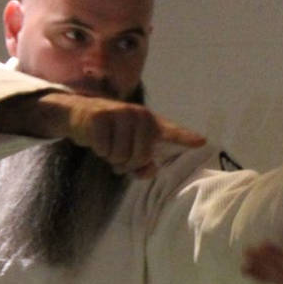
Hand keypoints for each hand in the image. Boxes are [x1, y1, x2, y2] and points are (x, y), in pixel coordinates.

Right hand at [54, 93, 206, 176]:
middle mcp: (139, 114)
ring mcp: (120, 113)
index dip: (185, 138)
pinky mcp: (100, 117)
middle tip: (118, 158)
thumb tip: (150, 170)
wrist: (80, 114)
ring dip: (112, 158)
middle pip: (141, 156)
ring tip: (108, 146)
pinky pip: (105, 150)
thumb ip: (143, 163)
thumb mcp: (128, 149)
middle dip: (127, 163)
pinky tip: (97, 140)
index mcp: (151, 122)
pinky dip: (99, 151)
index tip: (201, 142)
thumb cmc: (111, 135)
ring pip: (121, 155)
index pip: (171, 131)